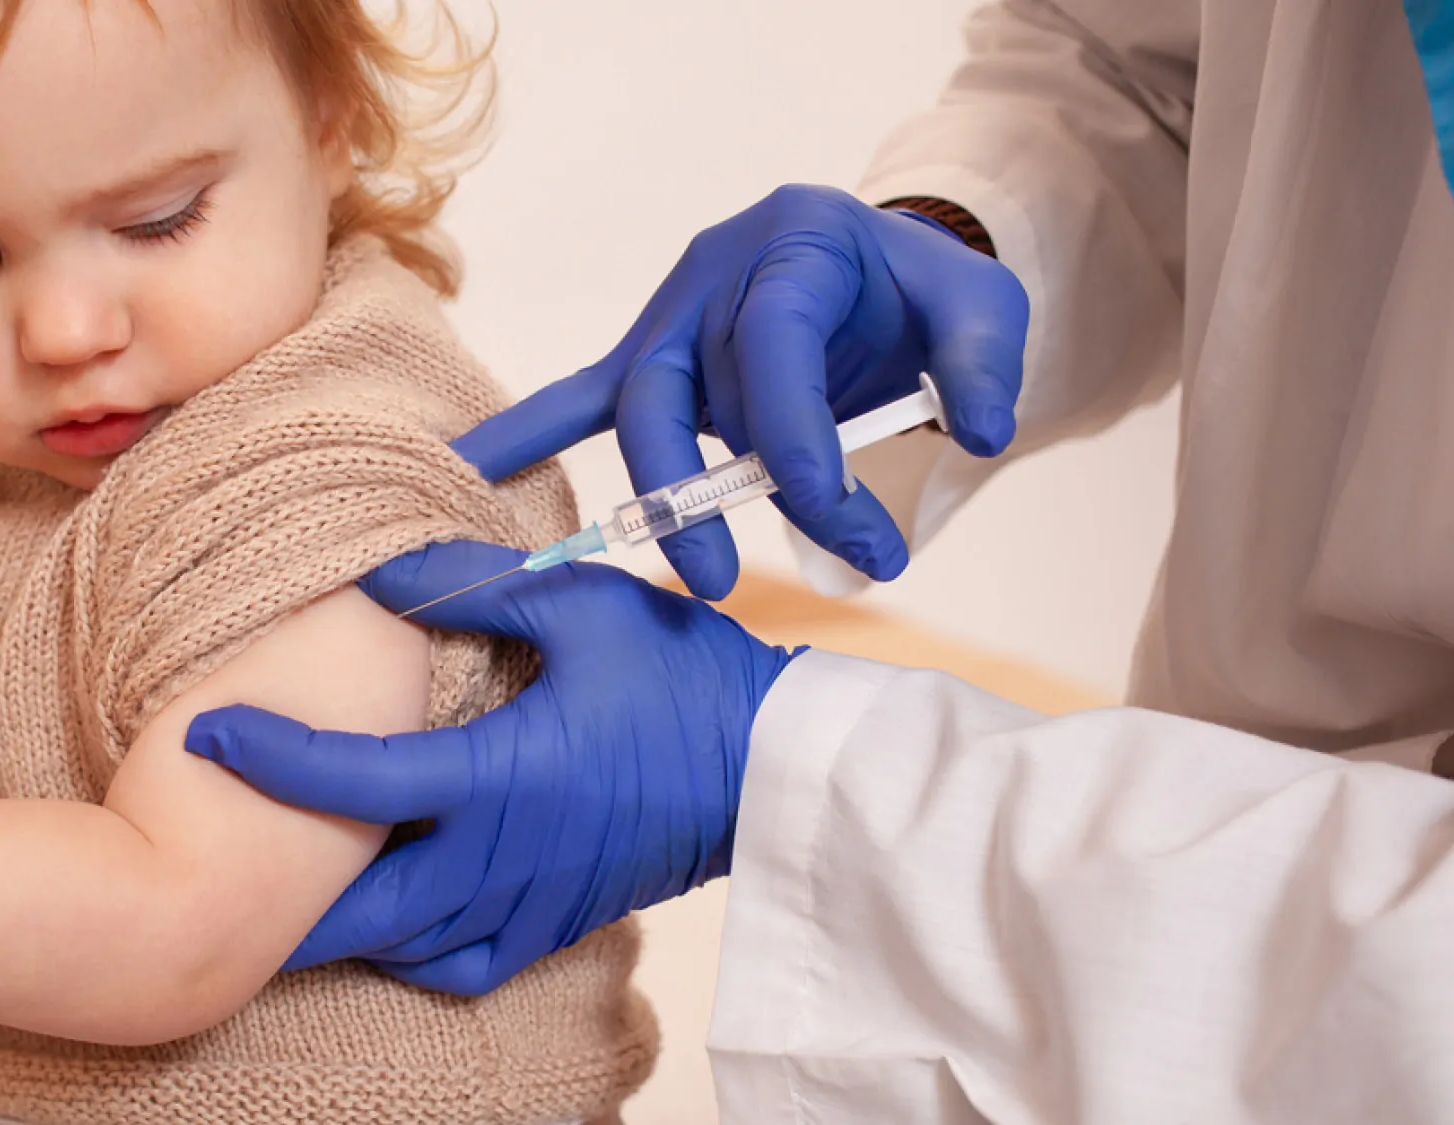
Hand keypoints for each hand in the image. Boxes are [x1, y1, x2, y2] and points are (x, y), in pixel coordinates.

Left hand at [185, 541, 795, 995]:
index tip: (209, 735)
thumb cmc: (685, 679)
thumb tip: (381, 573)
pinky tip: (395, 924)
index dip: (273, 759)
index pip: (356, 781)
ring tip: (286, 898)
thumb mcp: (583, 606)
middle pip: (362, 907)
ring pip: (407, 944)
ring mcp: (531, 900)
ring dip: (342, 928)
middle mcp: (504, 857)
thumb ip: (474, 588)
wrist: (778, 767)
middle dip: (282, 900)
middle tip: (214, 875)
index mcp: (500, 776)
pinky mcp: (559, 921)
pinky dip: (414, 956)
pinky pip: (464, 966)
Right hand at [455, 184, 1026, 595]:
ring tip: (704, 578)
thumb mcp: (981, 308)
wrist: (880, 273)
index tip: (839, 514)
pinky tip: (468, 467)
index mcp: (799, 242)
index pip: (777, 345)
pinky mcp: (648, 359)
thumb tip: (978, 432)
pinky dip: (523, 434)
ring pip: (639, 406)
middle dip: (719, 490)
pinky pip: (579, 397)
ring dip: (663, 496)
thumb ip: (985, 363)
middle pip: (691, 386)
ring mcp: (672, 316)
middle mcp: (719, 272)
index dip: (797, 436)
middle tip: (763, 576)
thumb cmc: (921, 295)